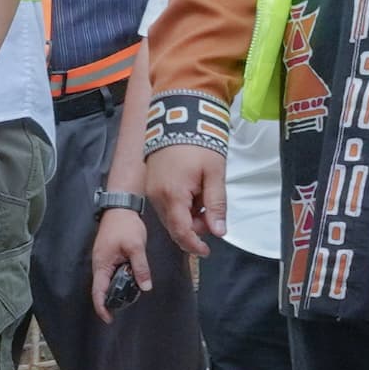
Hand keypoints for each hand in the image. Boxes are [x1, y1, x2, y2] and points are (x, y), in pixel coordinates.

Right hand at [89, 206, 160, 314]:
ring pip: (108, 280)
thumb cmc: (124, 225)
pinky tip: (131, 276)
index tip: (109, 319)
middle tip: (128, 303)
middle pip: (102, 288)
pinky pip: (112, 271)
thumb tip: (145, 287)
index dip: (102, 308)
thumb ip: (140, 268)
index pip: (98, 292)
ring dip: (118, 287)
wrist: (121, 206)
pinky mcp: (108, 254)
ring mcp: (103, 259)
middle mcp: (99, 264)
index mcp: (102, 264)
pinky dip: (120, 277)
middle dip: (113, 299)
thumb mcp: (136, 247)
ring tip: (132, 290)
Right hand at [141, 143, 225, 258]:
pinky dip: (179, 204)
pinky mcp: (150, 183)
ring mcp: (151, 189)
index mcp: (173, 195)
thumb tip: (218, 231)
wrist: (179, 119)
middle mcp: (157, 196)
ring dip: (187, 215)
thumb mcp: (215, 174)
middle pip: (175, 226)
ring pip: (170, 215)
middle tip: (211, 213)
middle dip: (194, 227)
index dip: (194, 245)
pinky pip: (164, 203)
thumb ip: (216, 205)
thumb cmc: (199, 144)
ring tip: (203, 194)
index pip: (181, 232)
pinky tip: (192, 190)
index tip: (205, 251)